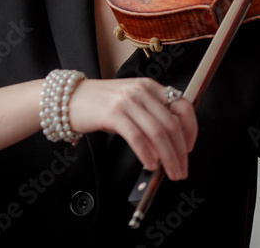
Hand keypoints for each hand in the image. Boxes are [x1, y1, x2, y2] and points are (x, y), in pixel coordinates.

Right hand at [66, 77, 197, 179]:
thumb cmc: (100, 104)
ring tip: (170, 172)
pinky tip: (150, 165)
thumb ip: (150, 116)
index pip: (182, 105)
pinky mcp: (113, 113)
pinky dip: (147, 153)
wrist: (68, 98)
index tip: (189, 148)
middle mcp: (142, 91)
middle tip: (181, 169)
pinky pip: (136, 136)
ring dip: (168, 156)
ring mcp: (127, 101)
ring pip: (157, 132)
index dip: (191, 129)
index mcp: (150, 87)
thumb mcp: (130, 102)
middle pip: (172, 123)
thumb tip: (168, 145)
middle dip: (180, 151)